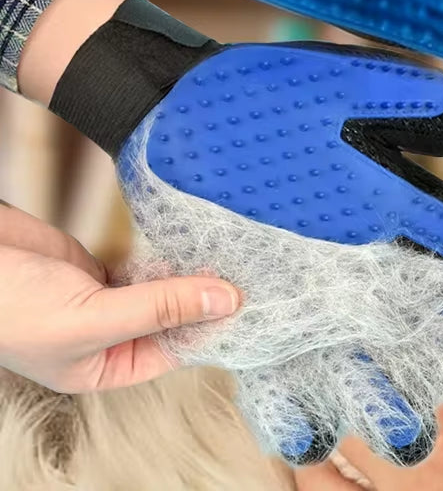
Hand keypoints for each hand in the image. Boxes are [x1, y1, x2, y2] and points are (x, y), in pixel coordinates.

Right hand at [0, 200, 237, 391]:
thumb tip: (223, 301)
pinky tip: (195, 242)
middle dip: (205, 298)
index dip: (210, 329)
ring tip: (232, 254)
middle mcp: (106, 337)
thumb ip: (159, 308)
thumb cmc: (10, 307)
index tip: (251, 304)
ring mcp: (104, 301)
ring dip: (190, 272)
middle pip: (171, 319)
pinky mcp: (100, 266)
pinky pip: (147, 263)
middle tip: (250, 272)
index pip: (173, 353)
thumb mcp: (91, 317)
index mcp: (100, 368)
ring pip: (162, 289)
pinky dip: (169, 253)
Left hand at [43, 0, 442, 466]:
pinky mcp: (253, 319)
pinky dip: (296, 413)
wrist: (178, 117)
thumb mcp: (341, 82)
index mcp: (388, 205)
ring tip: (406, 432)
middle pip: (421, 318)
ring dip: (386, 401)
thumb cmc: (266, 96)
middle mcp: (359, 261)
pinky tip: (310, 430)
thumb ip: (399, 96)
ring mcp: (308, 295)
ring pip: (360, 363)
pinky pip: (279, 380)